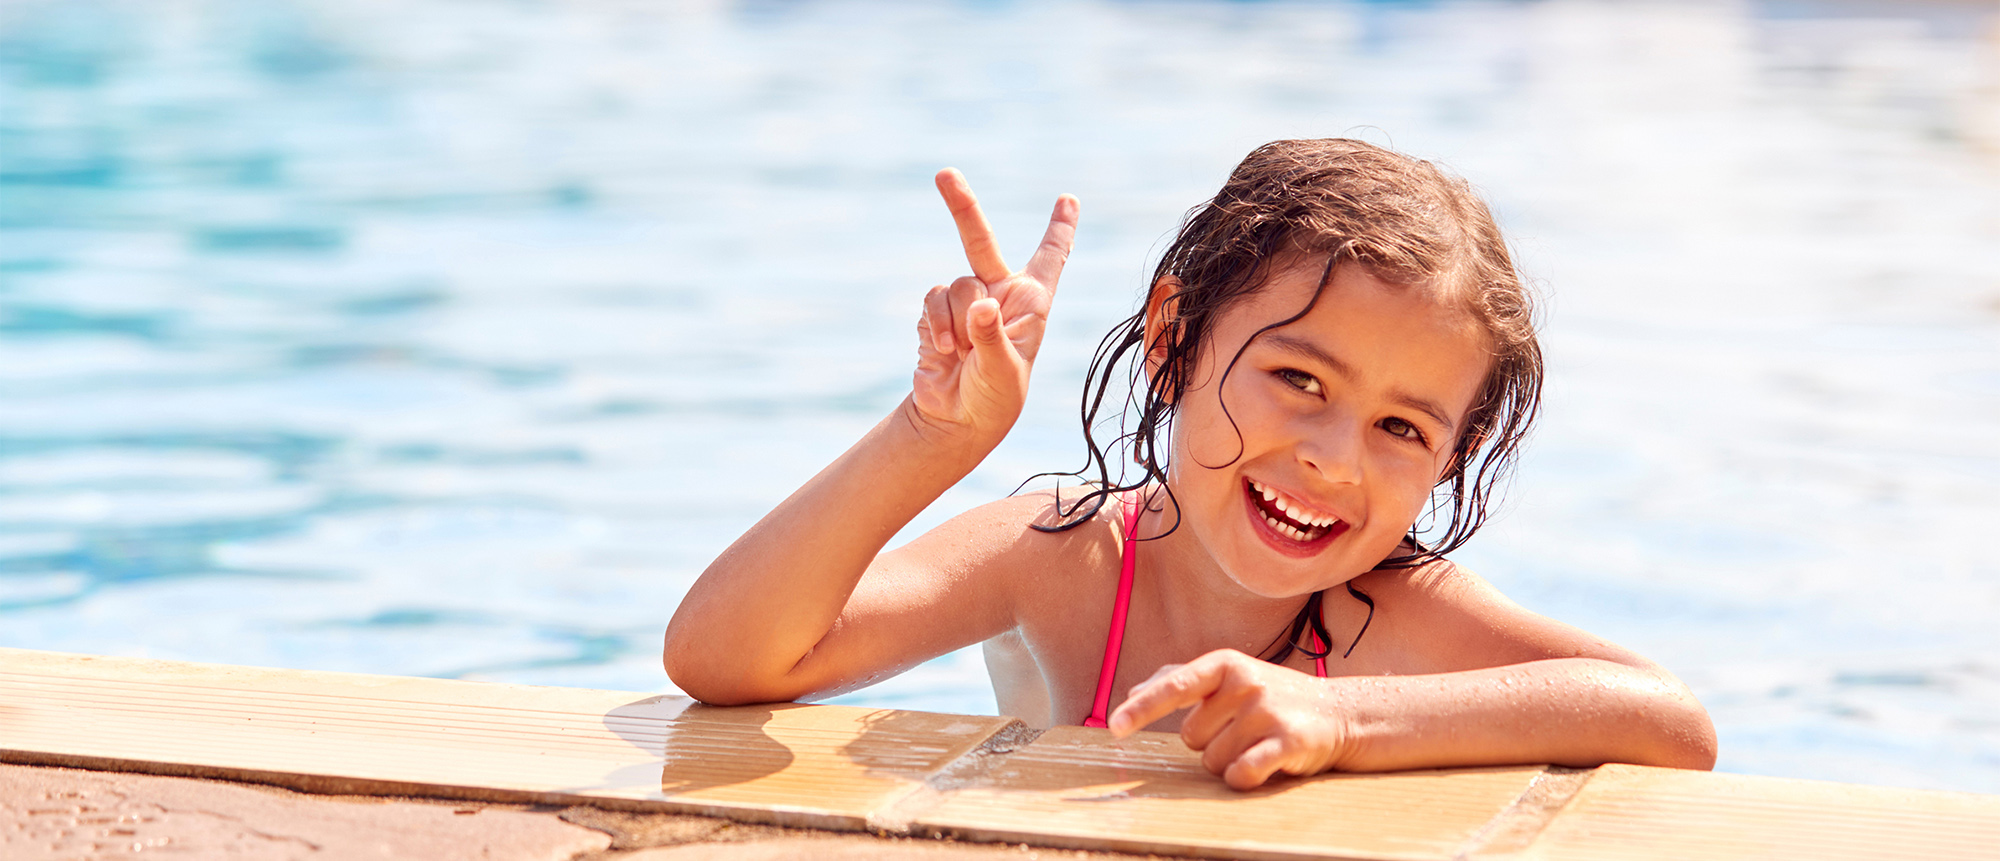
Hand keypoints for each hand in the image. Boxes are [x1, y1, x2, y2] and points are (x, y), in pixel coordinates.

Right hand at [910, 169, 1078, 443]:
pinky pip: (932, 301)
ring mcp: (966, 302)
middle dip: (961, 206)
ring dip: (956, 320)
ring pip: (954, 284)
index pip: (1050, 257)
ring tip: (962, 353)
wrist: (956, 419)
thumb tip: (979, 307)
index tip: (1069, 199)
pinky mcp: (937, 315)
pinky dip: (937, 326)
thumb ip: (992, 337)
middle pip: (979, 241)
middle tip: (944, 174)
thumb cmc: (995, 398)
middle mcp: (999, 294)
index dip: (1059, 228)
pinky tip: (946, 352)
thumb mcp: (1004, 371)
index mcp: (1032, 302)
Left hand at [1108, 649, 1354, 789]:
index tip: (1114, 727)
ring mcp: (1267, 711)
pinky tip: (1261, 765)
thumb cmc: (1274, 696)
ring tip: (1257, 743)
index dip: (1141, 708)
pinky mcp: (1288, 741)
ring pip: (1214, 761)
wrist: (1340, 713)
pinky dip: (1243, 777)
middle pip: (1192, 738)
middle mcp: (1245, 682)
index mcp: (1224, 664)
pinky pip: (1242, 773)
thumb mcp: (1230, 676)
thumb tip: (1133, 690)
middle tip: (1241, 730)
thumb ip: (1180, 679)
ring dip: (1229, 761)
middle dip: (1209, 742)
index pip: (1173, 686)